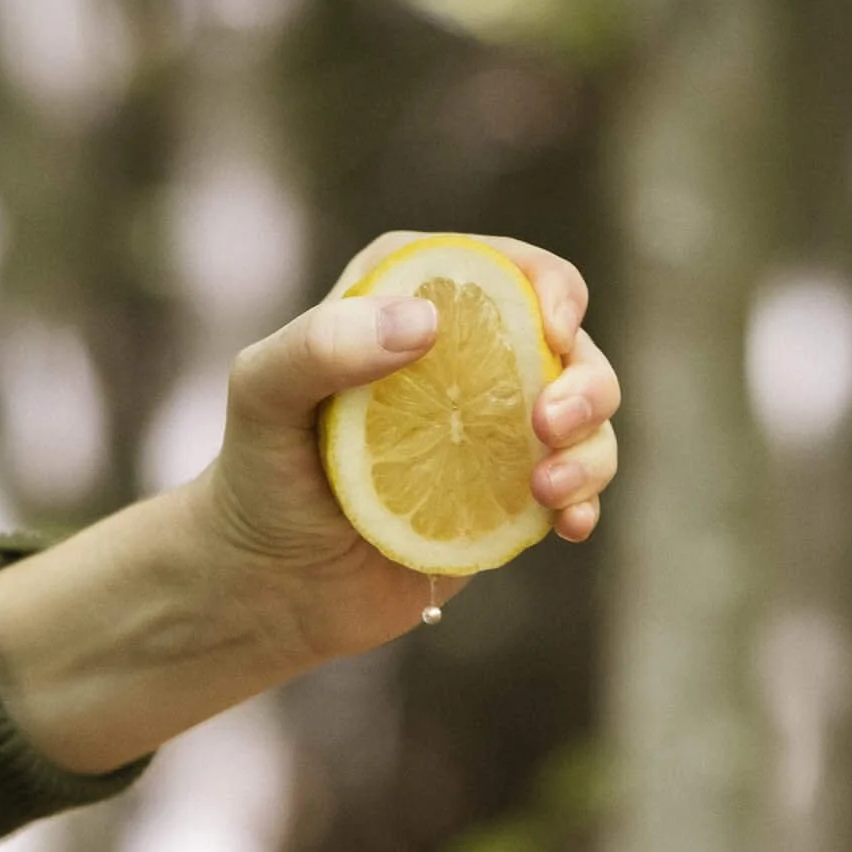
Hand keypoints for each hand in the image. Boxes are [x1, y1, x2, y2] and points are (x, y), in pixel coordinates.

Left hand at [207, 229, 621, 670]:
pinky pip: (575, 486)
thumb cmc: (258, 474)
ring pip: (586, 416)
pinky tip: (570, 525)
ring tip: (551, 491)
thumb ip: (321, 345)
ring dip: (592, 448)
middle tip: (551, 424)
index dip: (552, 287)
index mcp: (415, 298)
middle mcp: (466, 357)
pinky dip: (586, 500)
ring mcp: (492, 429)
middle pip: (568, 343)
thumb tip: (424, 324)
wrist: (270, 584)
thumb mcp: (262, 395)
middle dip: (587, 378)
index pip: (508, 267)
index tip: (552, 332)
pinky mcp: (506, 496)